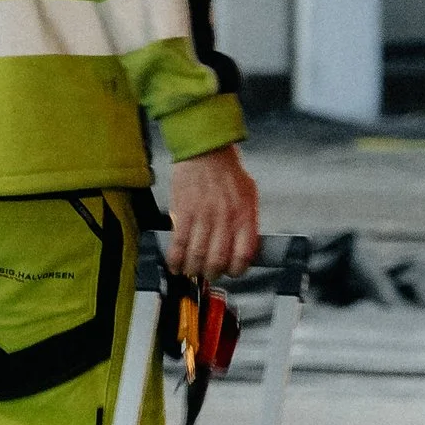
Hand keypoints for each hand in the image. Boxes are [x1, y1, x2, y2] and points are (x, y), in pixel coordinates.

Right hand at [165, 145, 261, 284]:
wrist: (206, 151)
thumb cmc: (227, 171)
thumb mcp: (248, 195)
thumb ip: (248, 221)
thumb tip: (246, 246)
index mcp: (244, 215)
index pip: (244, 254)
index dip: (237, 269)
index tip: (231, 271)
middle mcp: (225, 218)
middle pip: (218, 260)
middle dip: (213, 273)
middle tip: (210, 273)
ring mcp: (203, 216)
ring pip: (197, 256)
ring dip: (194, 269)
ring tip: (192, 271)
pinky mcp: (183, 212)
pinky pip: (178, 244)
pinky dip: (176, 260)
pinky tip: (175, 266)